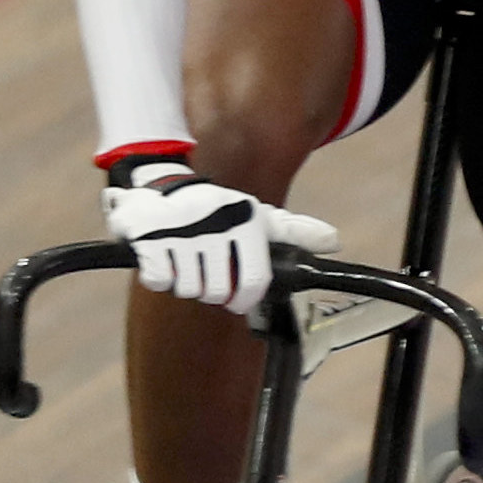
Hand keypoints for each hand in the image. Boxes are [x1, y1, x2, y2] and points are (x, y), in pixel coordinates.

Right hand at [104, 163, 338, 312]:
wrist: (161, 180)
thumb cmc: (217, 209)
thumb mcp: (257, 216)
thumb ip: (294, 232)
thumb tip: (334, 242)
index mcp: (246, 222)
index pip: (253, 283)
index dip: (243, 301)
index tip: (235, 302)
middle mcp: (217, 224)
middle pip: (217, 292)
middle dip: (210, 290)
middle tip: (205, 272)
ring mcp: (181, 230)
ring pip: (188, 289)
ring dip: (184, 282)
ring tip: (185, 260)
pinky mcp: (147, 236)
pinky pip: (158, 280)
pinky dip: (158, 276)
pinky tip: (163, 256)